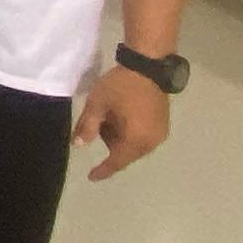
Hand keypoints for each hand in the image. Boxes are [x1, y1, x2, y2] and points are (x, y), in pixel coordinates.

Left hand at [79, 65, 173, 179]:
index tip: (91, 177)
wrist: (148, 65)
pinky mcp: (163, 124)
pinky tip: (122, 114)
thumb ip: (87, 126)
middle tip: (99, 122)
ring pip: (134, 145)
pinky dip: (130, 131)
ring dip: (120, 136)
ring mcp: (160, 133)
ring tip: (110, 114)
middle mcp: (151, 142)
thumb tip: (78, 145)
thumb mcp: (98, 104)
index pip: (116, 162)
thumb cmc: (121, 86)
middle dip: (110, 144)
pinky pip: (143, 136)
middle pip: (125, 153)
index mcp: (136, 140)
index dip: (103, 170)